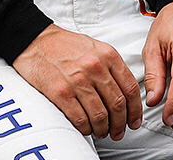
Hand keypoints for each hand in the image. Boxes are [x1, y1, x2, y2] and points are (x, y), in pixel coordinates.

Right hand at [13, 24, 142, 139]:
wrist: (37, 41)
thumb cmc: (65, 45)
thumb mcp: (95, 47)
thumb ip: (111, 66)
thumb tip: (124, 91)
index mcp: (107, 55)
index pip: (129, 87)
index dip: (135, 109)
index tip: (134, 120)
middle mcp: (95, 67)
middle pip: (117, 104)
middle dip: (120, 123)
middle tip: (119, 131)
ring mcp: (78, 81)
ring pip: (100, 115)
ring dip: (103, 129)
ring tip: (102, 132)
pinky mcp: (61, 93)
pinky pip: (80, 119)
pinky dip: (86, 129)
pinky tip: (86, 129)